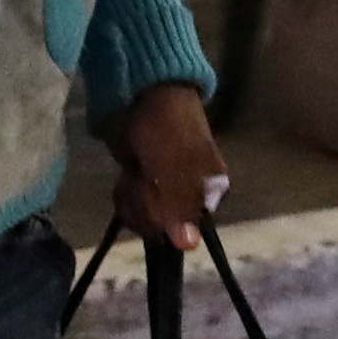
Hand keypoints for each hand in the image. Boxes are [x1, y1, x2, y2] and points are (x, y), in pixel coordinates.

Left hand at [106, 82, 226, 247]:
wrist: (140, 94)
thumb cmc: (165, 127)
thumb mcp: (173, 167)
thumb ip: (178, 205)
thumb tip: (188, 244)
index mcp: (212, 191)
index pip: (186, 230)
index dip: (164, 217)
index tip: (154, 194)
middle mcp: (193, 197)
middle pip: (163, 228)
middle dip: (146, 206)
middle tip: (144, 177)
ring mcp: (165, 192)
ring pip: (145, 221)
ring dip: (133, 200)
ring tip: (135, 173)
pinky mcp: (144, 186)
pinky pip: (133, 209)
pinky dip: (125, 196)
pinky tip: (127, 177)